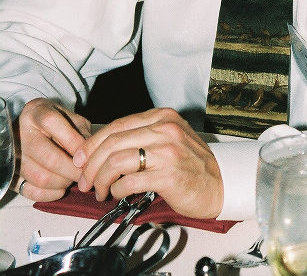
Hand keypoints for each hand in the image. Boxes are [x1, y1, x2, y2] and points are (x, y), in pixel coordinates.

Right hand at [13, 98, 90, 200]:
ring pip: (40, 178)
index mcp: (37, 114)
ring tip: (73, 178)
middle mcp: (21, 133)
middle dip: (72, 170)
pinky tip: (60, 188)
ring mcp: (14, 156)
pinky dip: (49, 194)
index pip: (54, 126)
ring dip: (63, 183)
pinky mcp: (12, 175)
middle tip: (84, 174)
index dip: (75, 144)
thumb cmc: (58, 123)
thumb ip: (81, 133)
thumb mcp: (72, 118)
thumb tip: (90, 156)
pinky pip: (30, 191)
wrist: (33, 127)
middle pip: (50, 158)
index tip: (89, 156)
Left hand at [73, 108, 223, 218]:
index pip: (117, 125)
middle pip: (112, 142)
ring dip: (100, 179)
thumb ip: (140, 136)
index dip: (93, 143)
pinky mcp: (168, 175)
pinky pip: (129, 181)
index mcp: (163, 116)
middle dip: (91, 164)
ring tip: (99, 192)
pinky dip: (116, 190)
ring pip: (116, 161)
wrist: (220, 183)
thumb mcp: (168, 138)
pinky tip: (117, 195)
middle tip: (85, 181)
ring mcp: (167, 151)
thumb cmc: (190, 164)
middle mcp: (165, 129)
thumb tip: (100, 148)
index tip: (81, 159)